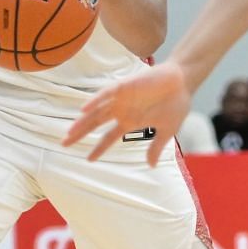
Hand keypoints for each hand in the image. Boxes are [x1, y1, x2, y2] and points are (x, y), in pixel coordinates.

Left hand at [63, 63, 192, 165]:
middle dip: (79, 134)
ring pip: (96, 110)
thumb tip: (151, 166)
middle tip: (63, 144)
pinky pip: (106, 93)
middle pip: (94, 124)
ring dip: (82, 121)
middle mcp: (121, 110)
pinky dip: (95, 100)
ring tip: (70, 131)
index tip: (88, 160)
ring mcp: (121, 98)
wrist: (184, 82)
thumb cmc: (176, 104)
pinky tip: (84, 109)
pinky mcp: (125, 86)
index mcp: (129, 121)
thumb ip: (156, 147)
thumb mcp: (167, 131)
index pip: (108, 137)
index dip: (98, 148)